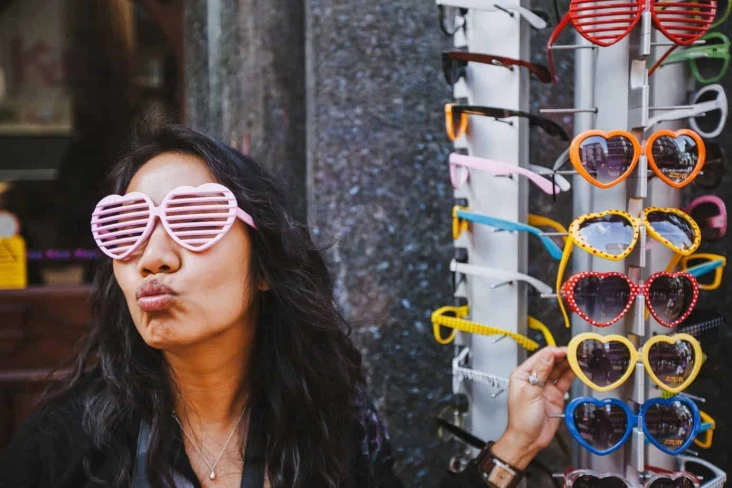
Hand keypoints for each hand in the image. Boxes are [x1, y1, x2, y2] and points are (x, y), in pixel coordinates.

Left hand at [491, 346, 574, 468]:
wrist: (528, 440)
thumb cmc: (522, 419)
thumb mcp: (531, 393)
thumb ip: (541, 372)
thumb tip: (549, 354)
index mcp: (523, 374)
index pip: (541, 357)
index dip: (555, 352)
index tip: (567, 350)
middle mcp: (534, 379)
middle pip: (551, 362)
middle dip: (564, 356)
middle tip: (577, 353)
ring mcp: (546, 387)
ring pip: (559, 371)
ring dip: (569, 364)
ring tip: (581, 359)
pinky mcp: (555, 396)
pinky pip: (564, 382)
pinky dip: (572, 376)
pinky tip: (578, 370)